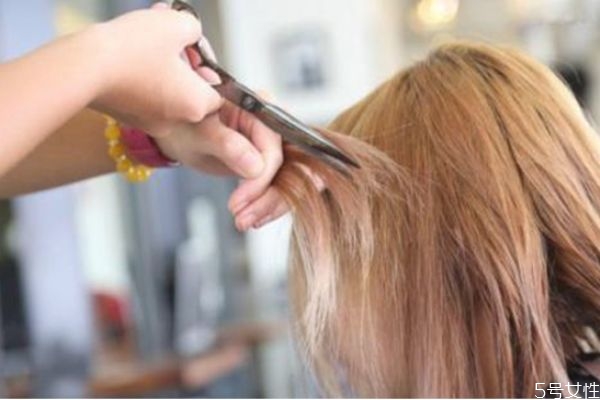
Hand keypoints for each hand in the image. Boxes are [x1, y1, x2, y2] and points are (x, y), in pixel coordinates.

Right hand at [90, 3, 220, 135]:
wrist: (83, 68)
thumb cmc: (132, 49)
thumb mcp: (176, 24)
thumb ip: (193, 29)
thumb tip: (190, 33)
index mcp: (195, 106)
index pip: (217, 93)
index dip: (207, 68)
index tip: (193, 49)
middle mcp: (175, 121)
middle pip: (190, 91)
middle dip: (182, 62)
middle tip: (169, 38)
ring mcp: (148, 123)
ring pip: (165, 91)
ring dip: (161, 66)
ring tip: (146, 37)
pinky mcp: (125, 117)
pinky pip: (142, 95)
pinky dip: (141, 76)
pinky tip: (129, 53)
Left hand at [156, 102, 289, 230]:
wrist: (179, 133)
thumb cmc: (185, 124)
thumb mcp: (200, 133)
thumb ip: (227, 144)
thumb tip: (255, 165)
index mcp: (259, 108)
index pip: (272, 149)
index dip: (260, 179)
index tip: (240, 201)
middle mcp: (272, 125)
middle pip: (288, 167)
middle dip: (269, 197)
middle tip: (243, 218)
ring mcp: (272, 145)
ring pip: (287, 181)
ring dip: (268, 205)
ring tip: (243, 220)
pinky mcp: (269, 162)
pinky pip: (278, 186)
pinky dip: (266, 204)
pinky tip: (251, 216)